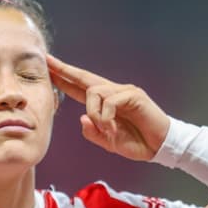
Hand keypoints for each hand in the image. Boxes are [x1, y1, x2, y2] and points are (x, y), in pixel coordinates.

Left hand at [47, 54, 170, 161]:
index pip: (80, 87)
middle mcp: (113, 92)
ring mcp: (123, 92)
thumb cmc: (137, 142)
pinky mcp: (133, 95)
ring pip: (94, 92)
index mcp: (105, 102)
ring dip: (94, 113)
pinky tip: (112, 129)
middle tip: (48, 61)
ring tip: (106, 130)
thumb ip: (93, 132)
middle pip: (84, 77)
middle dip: (64, 70)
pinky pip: (109, 101)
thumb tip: (82, 118)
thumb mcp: (108, 142)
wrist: (159, 147)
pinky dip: (106, 117)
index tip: (49, 69)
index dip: (64, 79)